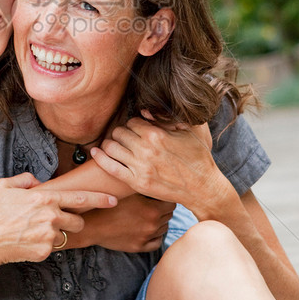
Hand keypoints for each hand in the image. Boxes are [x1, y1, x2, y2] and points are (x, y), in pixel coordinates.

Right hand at [0, 173, 116, 280]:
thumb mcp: (4, 186)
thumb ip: (24, 180)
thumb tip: (36, 181)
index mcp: (45, 197)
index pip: (81, 197)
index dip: (100, 198)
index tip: (114, 199)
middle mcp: (51, 216)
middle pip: (78, 220)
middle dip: (72, 220)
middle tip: (55, 221)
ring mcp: (49, 235)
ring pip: (65, 235)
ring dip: (56, 233)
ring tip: (33, 231)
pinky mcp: (45, 251)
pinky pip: (51, 247)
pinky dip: (42, 245)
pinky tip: (26, 241)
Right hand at [82, 193, 175, 253]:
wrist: (92, 224)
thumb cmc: (107, 203)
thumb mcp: (126, 190)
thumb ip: (143, 184)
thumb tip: (157, 178)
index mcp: (152, 210)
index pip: (172, 202)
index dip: (165, 196)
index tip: (159, 193)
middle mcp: (152, 225)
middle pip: (169, 214)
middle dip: (164, 207)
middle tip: (154, 202)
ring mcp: (146, 237)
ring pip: (164, 227)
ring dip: (160, 221)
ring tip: (149, 214)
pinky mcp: (139, 247)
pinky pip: (157, 242)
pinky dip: (156, 235)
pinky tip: (149, 229)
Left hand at [91, 115, 226, 210]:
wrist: (203, 188)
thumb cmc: (198, 158)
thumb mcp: (189, 131)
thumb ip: (167, 118)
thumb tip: (145, 111)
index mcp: (157, 135)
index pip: (132, 121)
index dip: (133, 124)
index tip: (137, 129)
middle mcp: (146, 150)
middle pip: (119, 132)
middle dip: (121, 133)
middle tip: (125, 137)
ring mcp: (140, 167)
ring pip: (112, 148)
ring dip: (111, 144)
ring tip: (115, 145)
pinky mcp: (137, 183)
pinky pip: (110, 168)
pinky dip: (100, 158)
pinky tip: (95, 152)